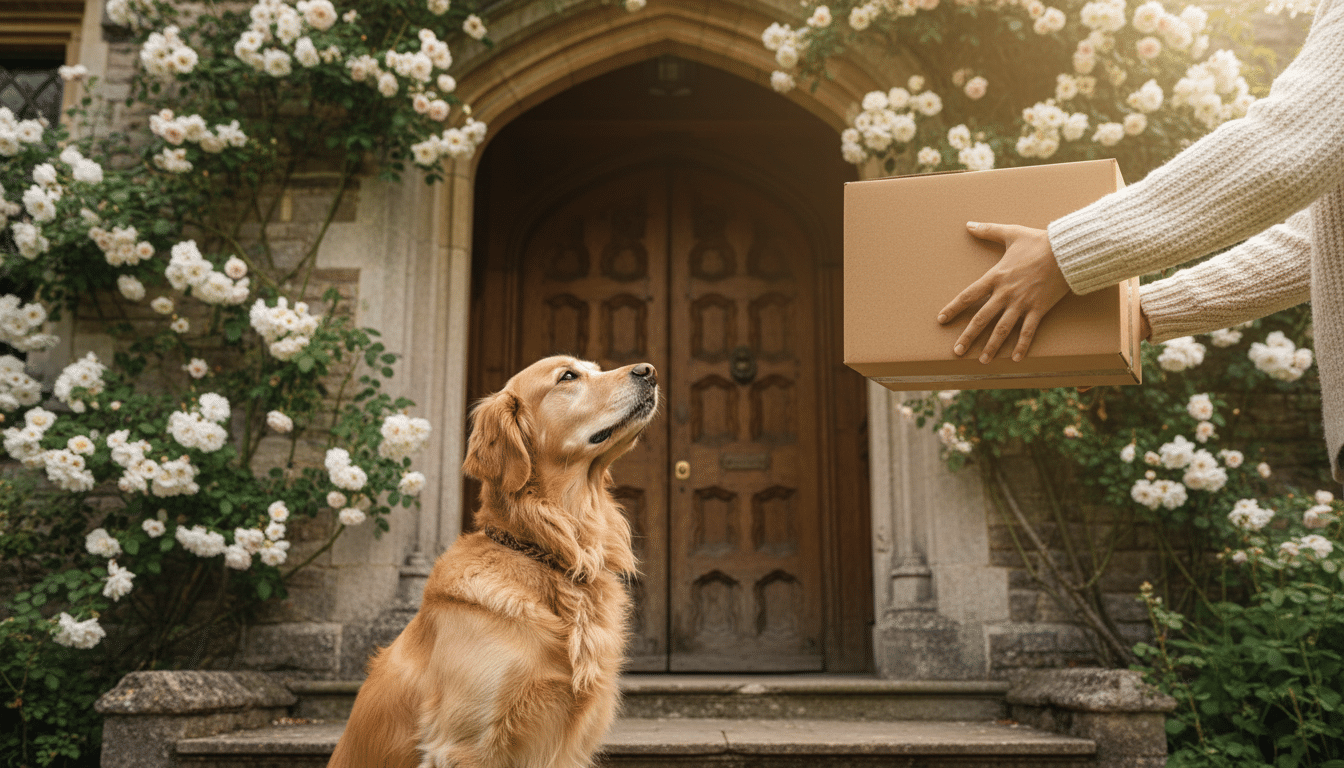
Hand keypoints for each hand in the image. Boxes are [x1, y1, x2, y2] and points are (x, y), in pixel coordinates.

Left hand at [937, 222, 1072, 362]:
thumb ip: (988, 230)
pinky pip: (1028, 331)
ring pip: (1002, 329)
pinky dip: (1022, 346)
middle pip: (981, 319)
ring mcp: (1022, 303)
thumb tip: (968, 224)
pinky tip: (1016, 359)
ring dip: (991, 347)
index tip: (941, 320)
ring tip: (982, 361)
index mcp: (995, 276)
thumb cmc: (1038, 241)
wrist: (1066, 251)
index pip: (968, 296)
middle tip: (957, 351)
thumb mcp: (1010, 233)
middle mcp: (1005, 293)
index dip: (954, 308)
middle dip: (968, 336)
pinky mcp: (1039, 309)